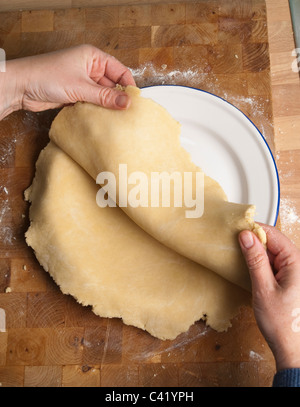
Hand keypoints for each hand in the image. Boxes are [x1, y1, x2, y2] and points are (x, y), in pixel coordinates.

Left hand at [0, 44, 135, 119]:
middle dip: (117, 99)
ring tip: (115, 119)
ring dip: (106, 107)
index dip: (128, 85)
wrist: (21, 87)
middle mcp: (89, 68)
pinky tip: (101, 119)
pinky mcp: (75, 94)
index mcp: (93, 57)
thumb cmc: (45, 76)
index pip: (119, 70)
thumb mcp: (80, 87)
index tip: (134, 101)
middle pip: (112, 85)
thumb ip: (105, 96)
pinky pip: (92, 103)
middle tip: (126, 114)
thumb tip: (126, 102)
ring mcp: (82, 82)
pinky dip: (96, 111)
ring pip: (102, 96)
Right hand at [239, 225, 299, 370]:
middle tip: (234, 244)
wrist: (292, 348)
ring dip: (257, 253)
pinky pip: (274, 263)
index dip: (254, 230)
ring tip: (240, 257)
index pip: (273, 234)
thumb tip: (247, 236)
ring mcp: (294, 272)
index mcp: (297, 262)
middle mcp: (298, 264)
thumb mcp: (263, 288)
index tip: (236, 230)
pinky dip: (261, 264)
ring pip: (272, 252)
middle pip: (273, 241)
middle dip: (254, 241)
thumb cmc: (283, 323)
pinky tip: (250, 269)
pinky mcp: (289, 279)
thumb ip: (256, 260)